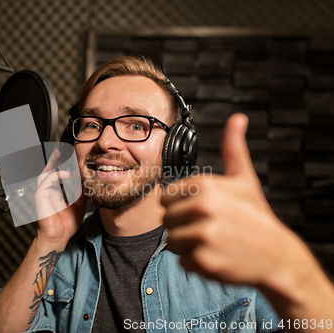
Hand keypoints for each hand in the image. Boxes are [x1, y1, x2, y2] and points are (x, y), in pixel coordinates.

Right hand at [34, 148, 86, 245]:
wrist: (59, 238)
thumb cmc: (66, 226)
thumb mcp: (79, 205)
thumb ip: (81, 194)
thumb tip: (86, 183)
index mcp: (55, 193)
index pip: (57, 175)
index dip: (62, 166)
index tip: (70, 158)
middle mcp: (47, 192)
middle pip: (49, 170)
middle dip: (54, 160)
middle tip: (62, 150)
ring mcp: (42, 193)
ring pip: (46, 172)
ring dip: (54, 164)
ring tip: (62, 156)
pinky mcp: (40, 196)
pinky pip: (47, 180)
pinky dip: (57, 175)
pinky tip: (67, 174)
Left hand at [161, 114, 313, 290]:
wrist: (276, 255)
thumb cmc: (256, 216)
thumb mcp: (244, 179)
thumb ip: (233, 149)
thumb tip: (237, 119)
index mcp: (206, 185)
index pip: (166, 197)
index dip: (181, 206)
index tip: (201, 211)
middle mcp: (203, 207)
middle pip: (167, 220)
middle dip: (183, 226)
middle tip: (209, 228)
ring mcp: (203, 234)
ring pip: (171, 242)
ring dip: (188, 246)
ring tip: (212, 242)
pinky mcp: (204, 260)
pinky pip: (182, 261)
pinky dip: (196, 263)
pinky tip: (216, 256)